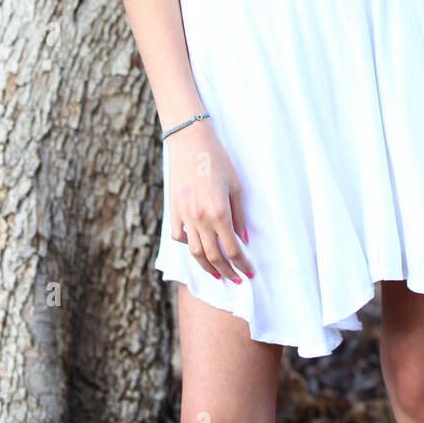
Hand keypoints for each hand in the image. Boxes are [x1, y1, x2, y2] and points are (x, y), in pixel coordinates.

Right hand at [167, 119, 254, 283]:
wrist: (190, 142)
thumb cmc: (218, 160)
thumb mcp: (236, 186)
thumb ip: (240, 216)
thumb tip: (243, 240)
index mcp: (219, 212)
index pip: (233, 250)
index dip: (242, 265)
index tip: (249, 273)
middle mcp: (200, 218)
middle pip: (214, 256)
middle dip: (227, 271)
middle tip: (236, 280)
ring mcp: (184, 215)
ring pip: (194, 252)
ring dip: (207, 266)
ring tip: (217, 273)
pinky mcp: (174, 210)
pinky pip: (179, 236)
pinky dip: (188, 246)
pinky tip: (197, 248)